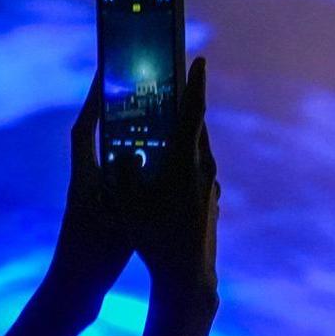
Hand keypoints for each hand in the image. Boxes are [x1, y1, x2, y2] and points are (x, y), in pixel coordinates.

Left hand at [47, 72, 137, 310]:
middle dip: (118, 107)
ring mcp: (97, 192)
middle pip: (103, 132)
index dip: (94, 96)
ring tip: (159, 113)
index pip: (87, 126)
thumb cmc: (91, 254)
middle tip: (140, 83)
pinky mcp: (107, 207)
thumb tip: (133, 156)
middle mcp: (89, 178)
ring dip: (134, 132)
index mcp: (85, 175)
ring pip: (117, 152)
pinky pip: (127, 174)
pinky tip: (165, 161)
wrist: (74, 288)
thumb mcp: (111, 217)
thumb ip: (122, 189)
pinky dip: (143, 162)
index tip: (107, 68)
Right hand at [133, 56, 218, 306]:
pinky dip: (185, 158)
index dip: (195, 83)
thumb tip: (124, 152)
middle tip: (174, 84)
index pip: (192, 112)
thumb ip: (125, 173)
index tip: (200, 60)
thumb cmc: (154, 239)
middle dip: (185, 104)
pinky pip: (198, 168)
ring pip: (198, 148)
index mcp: (184, 161)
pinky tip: (170, 167)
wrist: (188, 275)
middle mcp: (203, 168)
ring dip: (184, 133)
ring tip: (168, 122)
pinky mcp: (211, 197)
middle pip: (196, 126)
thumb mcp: (130, 204)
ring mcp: (210, 183)